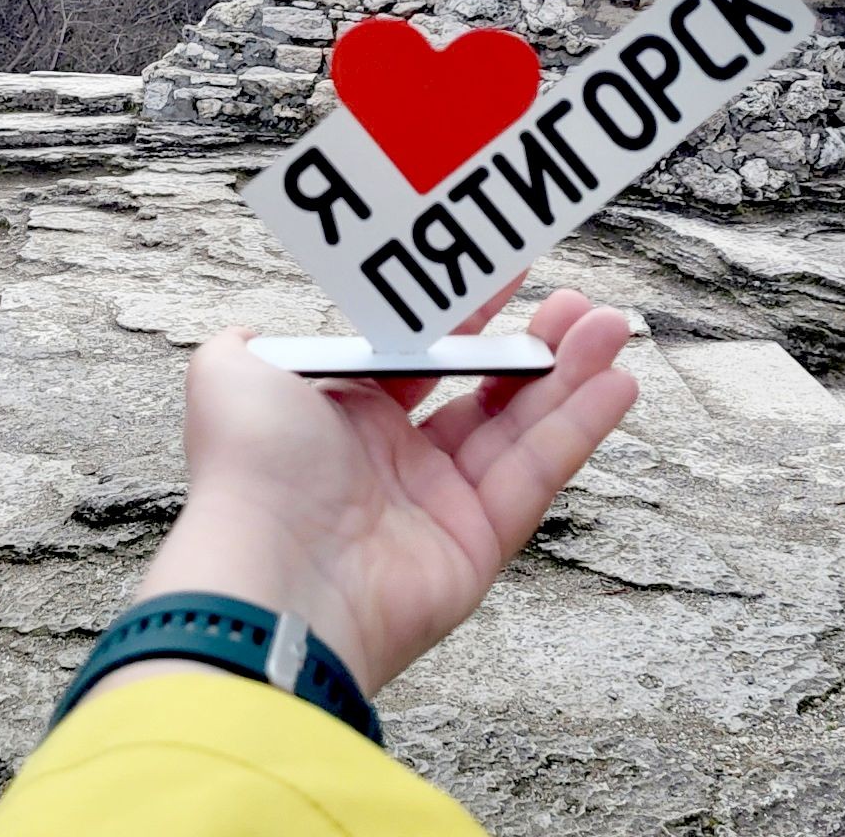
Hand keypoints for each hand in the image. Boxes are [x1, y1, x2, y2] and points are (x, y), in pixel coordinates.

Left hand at [133, 286, 636, 696]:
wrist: (275, 574)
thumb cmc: (252, 473)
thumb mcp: (229, 376)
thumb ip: (243, 347)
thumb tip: (246, 334)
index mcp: (342, 416)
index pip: (422, 353)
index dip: (467, 313)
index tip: (508, 271)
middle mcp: (392, 459)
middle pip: (483, 390)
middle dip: (534, 345)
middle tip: (578, 306)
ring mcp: (436, 504)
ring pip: (520, 428)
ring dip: (569, 377)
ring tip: (611, 329)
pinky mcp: (475, 544)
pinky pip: (537, 477)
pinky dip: (578, 431)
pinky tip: (614, 385)